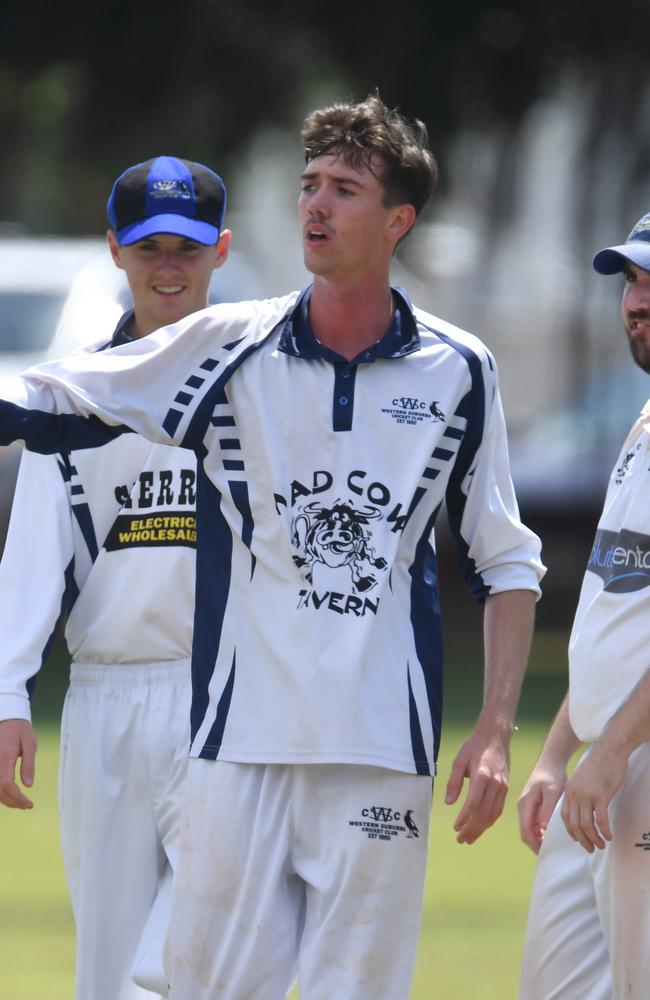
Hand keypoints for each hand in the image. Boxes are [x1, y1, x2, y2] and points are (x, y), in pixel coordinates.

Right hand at [0, 718, 36, 808]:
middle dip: (12, 802)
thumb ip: (28, 764)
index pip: (7, 784)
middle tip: (26, 806)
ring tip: (19, 803)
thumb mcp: (30, 743)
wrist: (6, 716)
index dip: (17, 798)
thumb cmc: (20, 729)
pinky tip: (9, 794)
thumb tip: (29, 785)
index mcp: (5, 757)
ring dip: (5, 800)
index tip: (29, 804)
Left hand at [445, 724, 509, 843]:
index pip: (473, 804)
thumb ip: (454, 782)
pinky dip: (490, 821)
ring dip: (481, 829)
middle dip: (472, 829)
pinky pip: (498, 809)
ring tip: (469, 838)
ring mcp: (503, 787)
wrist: (495, 736)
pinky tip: (482, 827)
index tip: (455, 828)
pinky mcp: (506, 788)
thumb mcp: (459, 760)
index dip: (464, 818)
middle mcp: (495, 784)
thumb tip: (449, 802)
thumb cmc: (474, 746)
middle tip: (460, 839)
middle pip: (483, 813)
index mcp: (482, 776)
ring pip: (492, 814)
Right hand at [517, 759, 566, 854]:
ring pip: (529, 829)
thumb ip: (547, 810)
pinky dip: (539, 832)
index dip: (534, 844)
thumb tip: (543, 829)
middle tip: (550, 854)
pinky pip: (532, 823)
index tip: (546, 853)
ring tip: (551, 848)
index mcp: (525, 804)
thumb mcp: (553, 792)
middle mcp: (523, 806)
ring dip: (537, 839)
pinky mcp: (531, 805)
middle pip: (525, 832)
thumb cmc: (553, 775)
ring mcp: (526, 806)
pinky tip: (550, 835)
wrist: (551, 761)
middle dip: (535, 845)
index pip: (526, 831)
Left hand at [560, 744, 626, 852]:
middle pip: (574, 824)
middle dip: (582, 840)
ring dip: (593, 838)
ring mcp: (587, 795)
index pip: (564, 817)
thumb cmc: (599, 764)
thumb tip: (583, 809)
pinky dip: (604, 831)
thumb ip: (580, 793)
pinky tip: (609, 836)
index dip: (571, 832)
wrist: (609, 749)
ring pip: (586, 825)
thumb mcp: (583, 779)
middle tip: (591, 849)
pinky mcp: (600, 795)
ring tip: (601, 845)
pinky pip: (601, 819)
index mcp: (569, 791)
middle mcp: (575, 794)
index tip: (578, 840)